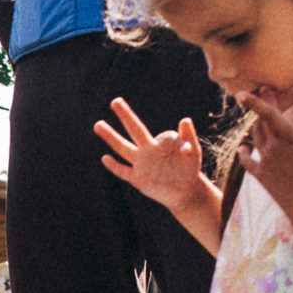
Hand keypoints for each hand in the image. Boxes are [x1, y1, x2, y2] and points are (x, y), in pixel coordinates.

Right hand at [94, 99, 214, 214]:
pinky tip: (105, 158)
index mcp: (163, 143)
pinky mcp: (137, 178)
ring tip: (98, 124)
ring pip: (123, 147)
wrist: (183, 191)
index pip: (165, 136)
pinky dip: (114, 166)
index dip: (177, 142)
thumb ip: (189, 138)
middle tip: (115, 101)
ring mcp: (141, 163)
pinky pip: (123, 171)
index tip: (186, 150)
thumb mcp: (194, 154)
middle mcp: (149, 149)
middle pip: (134, 129)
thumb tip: (185, 120)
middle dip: (125, 116)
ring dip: (111, 136)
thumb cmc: (189, 169)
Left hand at [234, 95, 292, 227]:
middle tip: (263, 90)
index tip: (241, 92)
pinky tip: (242, 149)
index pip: (270, 114)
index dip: (256, 102)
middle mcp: (275, 148)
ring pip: (256, 138)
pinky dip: (245, 154)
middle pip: (263, 122)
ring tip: (259, 118)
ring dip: (257, 126)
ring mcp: (266, 162)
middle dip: (261, 105)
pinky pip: (248, 162)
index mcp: (291, 138)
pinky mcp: (261, 177)